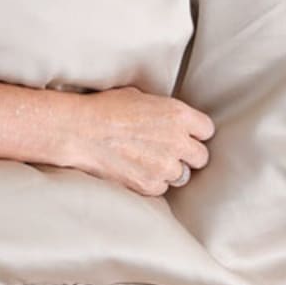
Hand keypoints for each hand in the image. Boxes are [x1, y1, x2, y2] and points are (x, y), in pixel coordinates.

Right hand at [57, 86, 213, 197]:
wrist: (78, 130)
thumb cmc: (103, 109)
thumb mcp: (138, 97)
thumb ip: (162, 111)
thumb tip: (168, 120)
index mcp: (177, 115)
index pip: (206, 130)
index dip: (194, 132)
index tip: (184, 135)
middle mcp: (177, 141)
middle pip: (200, 156)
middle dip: (186, 154)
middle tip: (168, 150)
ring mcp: (165, 166)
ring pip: (181, 175)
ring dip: (168, 170)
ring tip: (146, 160)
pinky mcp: (150, 184)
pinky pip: (161, 188)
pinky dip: (151, 181)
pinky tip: (135, 169)